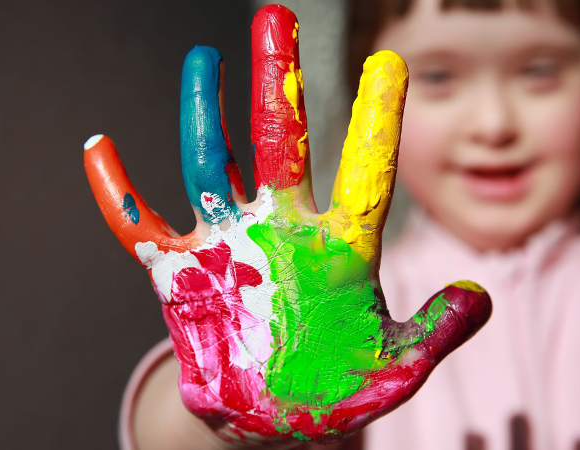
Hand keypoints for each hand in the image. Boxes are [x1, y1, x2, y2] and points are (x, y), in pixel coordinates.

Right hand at [84, 4, 490, 444]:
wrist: (270, 415)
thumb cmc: (335, 389)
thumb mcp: (395, 368)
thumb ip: (435, 333)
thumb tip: (479, 295)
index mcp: (340, 249)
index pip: (364, 173)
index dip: (376, 120)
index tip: (388, 62)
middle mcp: (283, 230)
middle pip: (281, 142)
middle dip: (277, 81)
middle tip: (275, 18)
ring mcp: (229, 245)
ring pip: (210, 164)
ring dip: (203, 114)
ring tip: (204, 59)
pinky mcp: (181, 273)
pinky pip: (141, 227)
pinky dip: (118, 195)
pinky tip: (100, 150)